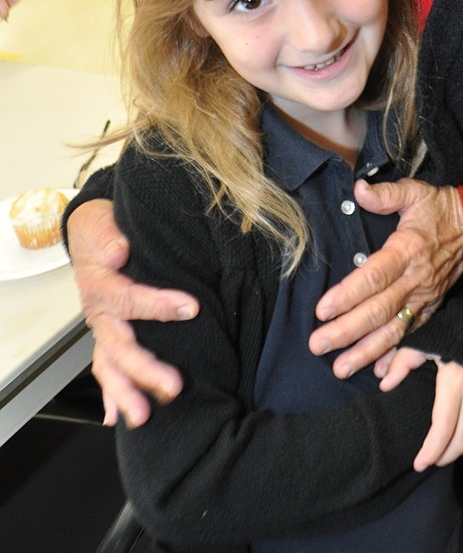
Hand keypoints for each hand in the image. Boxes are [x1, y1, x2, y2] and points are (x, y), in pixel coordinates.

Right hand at [66, 199, 198, 426]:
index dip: (159, 305)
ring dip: (126, 392)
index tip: (192, 308)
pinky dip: (111, 394)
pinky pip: (108, 368)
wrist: (91, 233)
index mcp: (100, 286)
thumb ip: (107, 236)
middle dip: (144, 369)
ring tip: (142, 416)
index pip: (129, 300)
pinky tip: (116, 417)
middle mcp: (100, 314)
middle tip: (173, 385)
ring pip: (111, 366)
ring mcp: (104, 330)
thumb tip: (118, 253)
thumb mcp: (99, 223)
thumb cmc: (101, 229)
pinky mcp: (110, 337)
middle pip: (119, 346)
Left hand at [309, 179, 462, 377]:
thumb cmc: (439, 209)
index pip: (374, 276)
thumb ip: (386, 194)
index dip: (348, 294)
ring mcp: (426, 297)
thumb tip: (358, 189)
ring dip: (366, 351)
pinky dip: (397, 356)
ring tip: (341, 368)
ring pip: (394, 330)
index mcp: (407, 249)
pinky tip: (379, 373)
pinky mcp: (433, 307)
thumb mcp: (415, 192)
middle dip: (347, 331)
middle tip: (318, 344)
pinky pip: (414, 336)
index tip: (323, 309)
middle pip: (379, 310)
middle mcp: (416, 278)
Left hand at [379, 349, 462, 470]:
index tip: (419, 463)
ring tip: (445, 452)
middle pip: (461, 439)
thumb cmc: (456, 330)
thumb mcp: (426, 340)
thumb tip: (384, 384)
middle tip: (430, 461)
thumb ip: (403, 361)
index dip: (431, 451)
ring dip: (461, 449)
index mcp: (454, 382)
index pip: (442, 429)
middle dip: (444, 456)